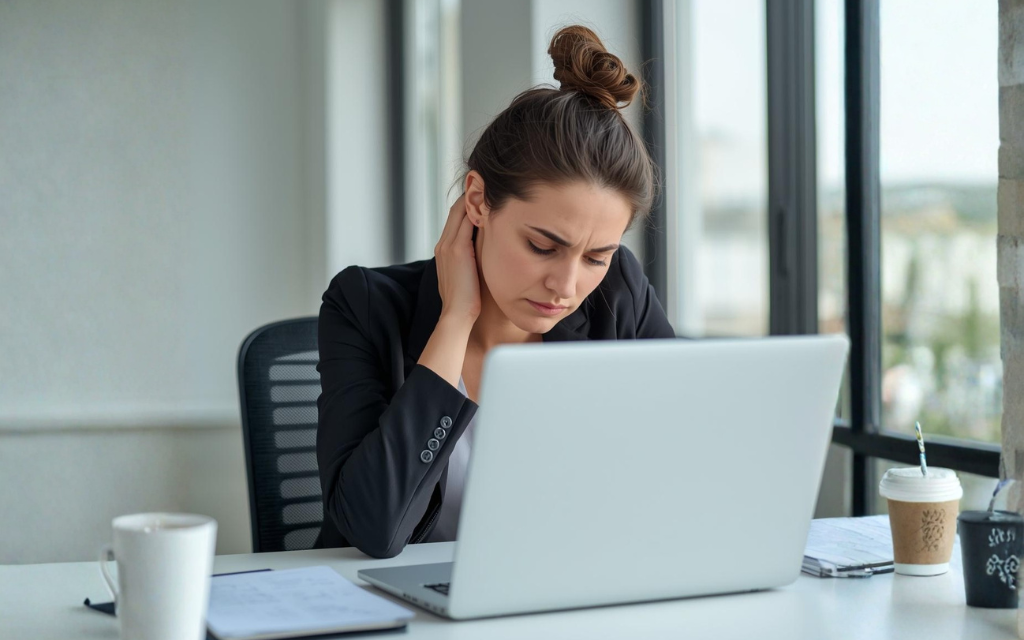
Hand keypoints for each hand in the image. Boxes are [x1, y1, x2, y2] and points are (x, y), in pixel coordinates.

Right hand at [434, 194, 480, 323]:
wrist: (457, 315)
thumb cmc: (466, 302)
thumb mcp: (466, 277)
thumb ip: (471, 262)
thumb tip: (485, 255)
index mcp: (443, 250)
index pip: (455, 218)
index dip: (468, 205)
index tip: (483, 195)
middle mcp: (443, 244)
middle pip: (456, 210)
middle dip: (471, 195)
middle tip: (487, 183)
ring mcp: (448, 246)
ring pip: (460, 211)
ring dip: (474, 198)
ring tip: (491, 187)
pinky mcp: (457, 250)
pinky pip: (467, 221)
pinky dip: (477, 210)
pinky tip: (492, 203)